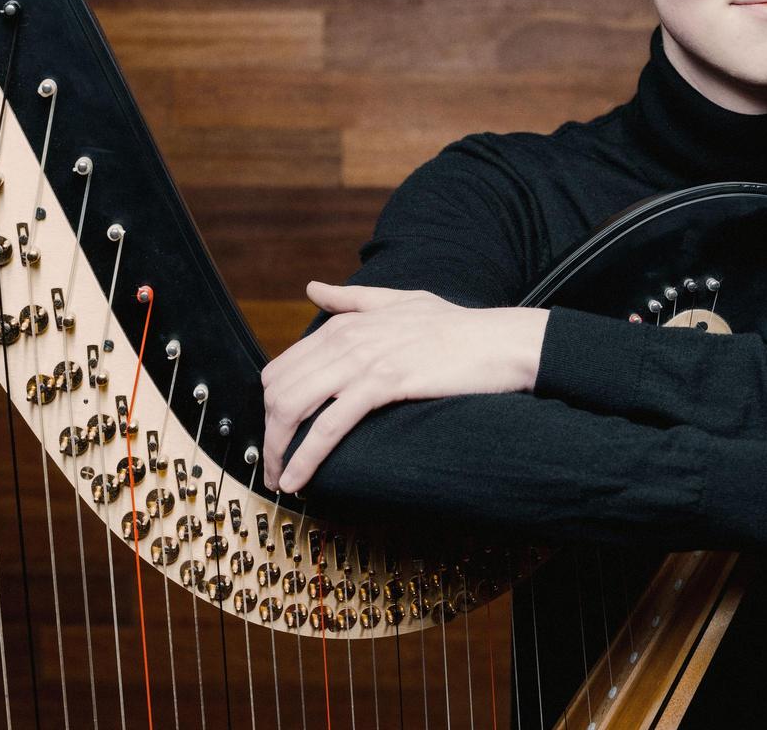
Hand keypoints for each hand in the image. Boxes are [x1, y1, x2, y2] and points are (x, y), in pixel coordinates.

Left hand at [259, 282, 545, 493]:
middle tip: (270, 465)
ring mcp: (363, 360)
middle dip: (268, 432)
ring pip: (295, 407)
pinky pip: (329, 425)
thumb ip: (352, 299)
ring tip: (277, 478)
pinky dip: (307, 456)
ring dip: (278, 450)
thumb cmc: (456, 326)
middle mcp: (346, 338)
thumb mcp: (399, 300)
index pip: (282, 367)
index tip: (274, 433)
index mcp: (345, 323)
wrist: (498, 341)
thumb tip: (313, 288)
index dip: (270, 406)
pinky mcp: (383, 383)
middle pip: (280, 390)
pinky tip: (298, 478)